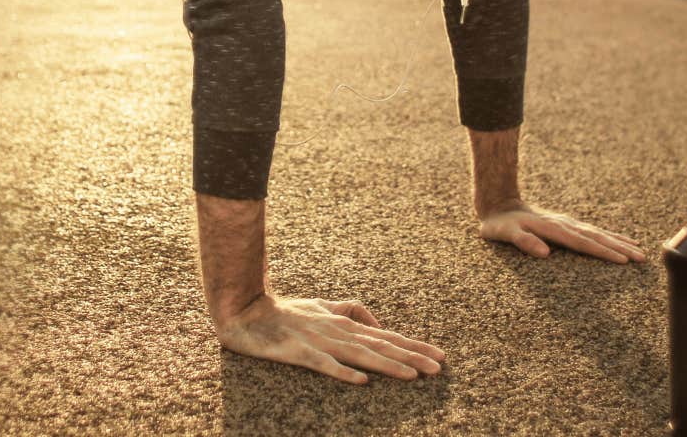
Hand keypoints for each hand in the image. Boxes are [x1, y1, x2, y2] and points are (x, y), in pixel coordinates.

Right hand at [213, 293, 445, 384]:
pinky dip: (342, 371)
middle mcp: (337, 330)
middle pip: (381, 345)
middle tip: (439, 367)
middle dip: (412, 356)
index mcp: (345, 323)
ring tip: (413, 375)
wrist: (246, 311)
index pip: (387, 335)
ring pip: (360, 354)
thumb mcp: (322, 305)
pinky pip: (323, 364)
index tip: (440, 356)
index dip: (414, 346)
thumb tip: (376, 322)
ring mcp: (319, 341)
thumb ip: (349, 309)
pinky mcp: (298, 352)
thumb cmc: (285, 311)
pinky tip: (361, 381)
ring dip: (388, 365)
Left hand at [476, 200, 648, 263]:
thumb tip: (545, 254)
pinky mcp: (567, 224)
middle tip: (642, 258)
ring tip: (640, 250)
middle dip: (620, 248)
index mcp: (553, 229)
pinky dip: (610, 236)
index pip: (583, 243)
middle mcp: (564, 224)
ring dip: (619, 242)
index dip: (603, 252)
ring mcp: (567, 223)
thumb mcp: (504, 234)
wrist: (498, 203)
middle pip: (597, 237)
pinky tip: (622, 240)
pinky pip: (593, 231)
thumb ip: (523, 241)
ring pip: (599, 233)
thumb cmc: (499, 224)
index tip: (623, 260)